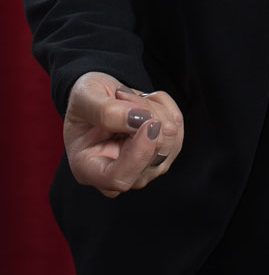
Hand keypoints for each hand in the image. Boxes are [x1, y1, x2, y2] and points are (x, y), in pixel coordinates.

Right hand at [63, 71, 184, 197]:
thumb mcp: (85, 96)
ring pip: (169, 142)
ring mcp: (143, 168)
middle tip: (122, 95)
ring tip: (130, 99)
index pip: (119, 178)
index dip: (139, 153)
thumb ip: (106, 111)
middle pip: (152, 157)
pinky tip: (146, 102)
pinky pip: (177, 129)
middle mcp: (118, 176)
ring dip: (155, 109)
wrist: (100, 96)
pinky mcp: (161, 154)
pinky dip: (166, 107)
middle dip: (146, 116)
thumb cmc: (86, 100)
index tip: (149, 122)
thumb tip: (138, 120)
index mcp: (88, 169)